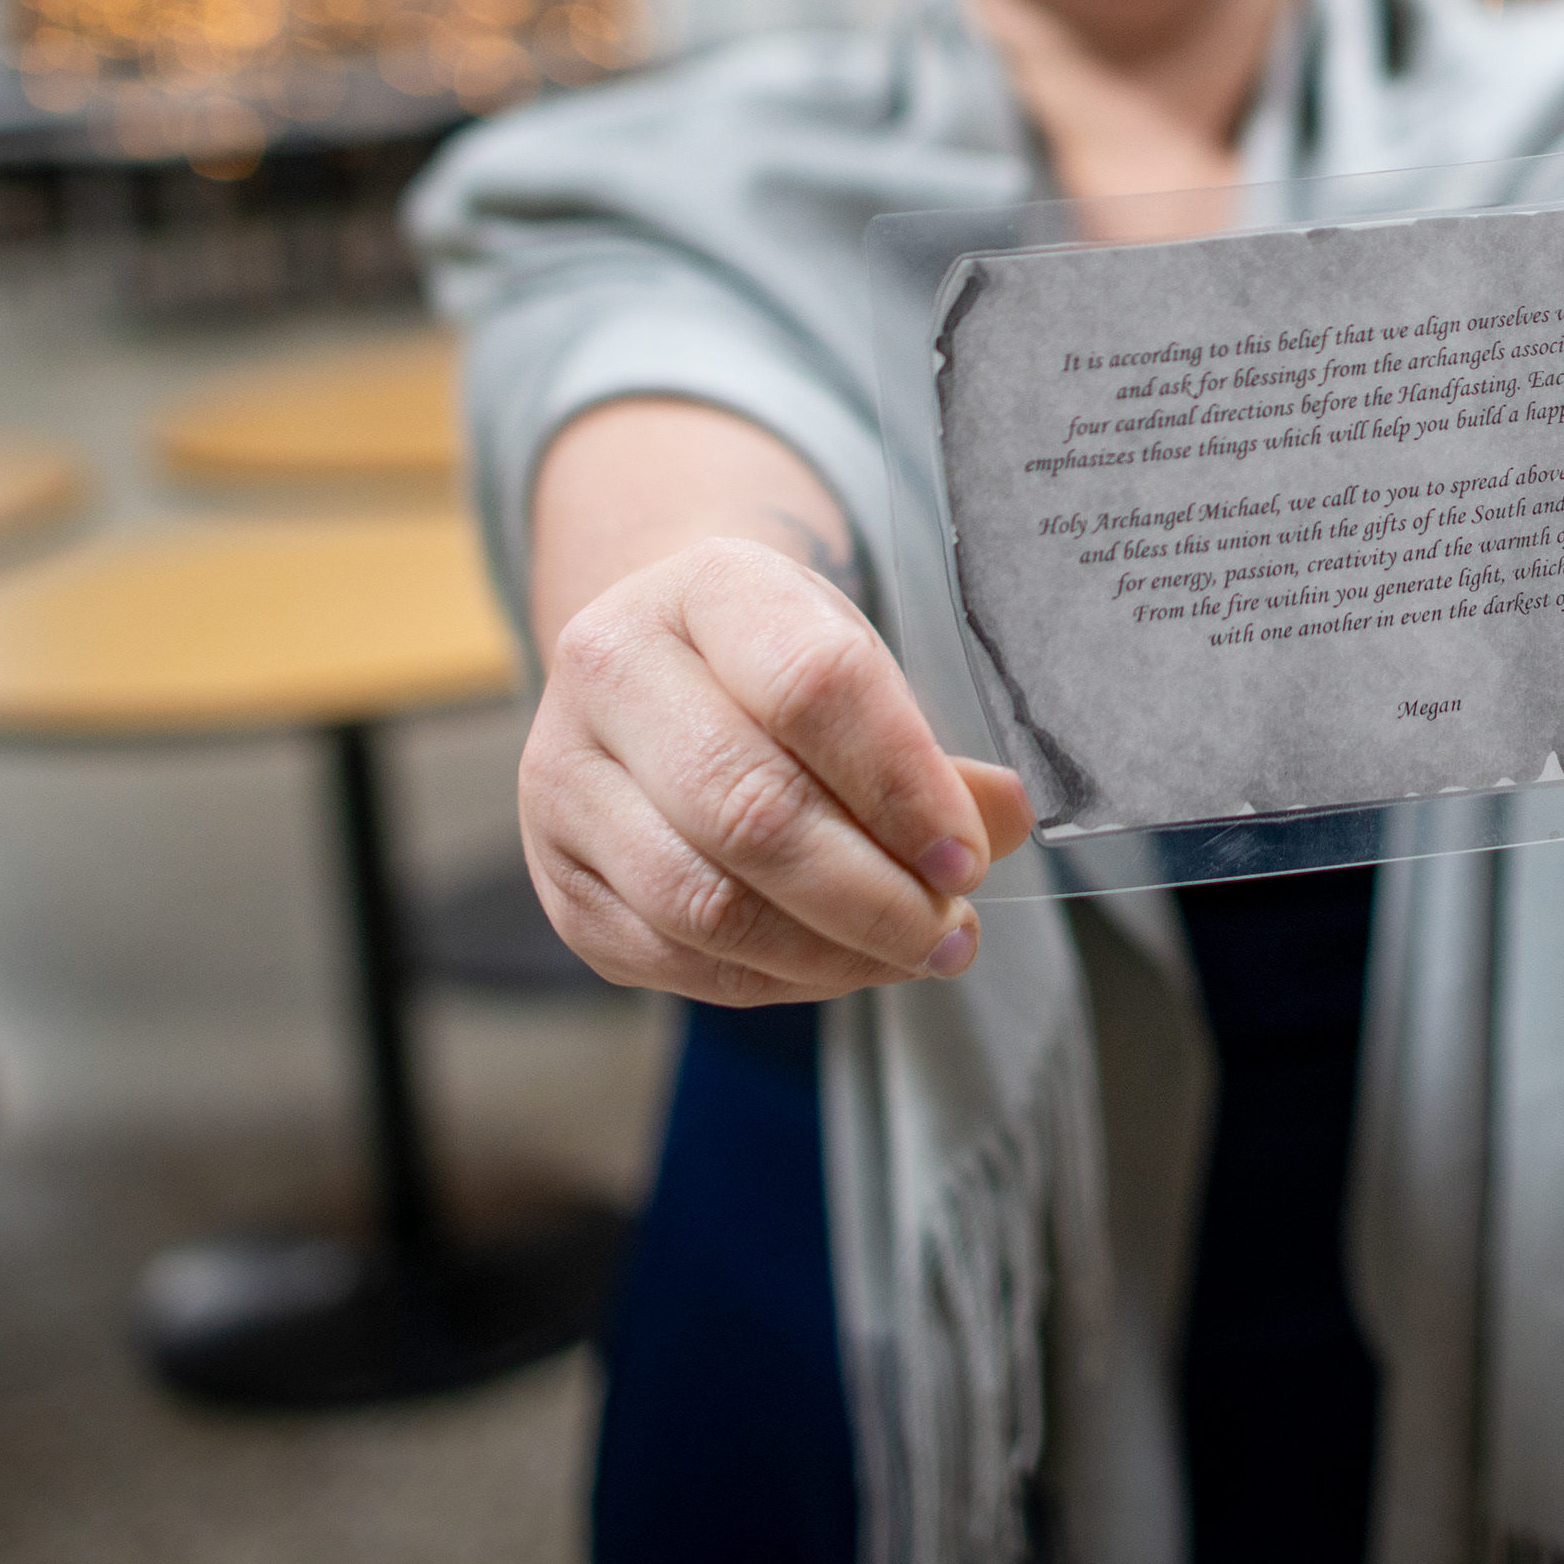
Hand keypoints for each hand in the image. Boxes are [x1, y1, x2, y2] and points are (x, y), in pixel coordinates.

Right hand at [520, 535, 1033, 1001]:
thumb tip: (1005, 820)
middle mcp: (610, 669)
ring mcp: (563, 778)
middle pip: (750, 809)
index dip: (902, 785)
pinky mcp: (558, 878)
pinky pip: (673, 956)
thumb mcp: (862, 668)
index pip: (813, 686)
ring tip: (912, 954)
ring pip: (703, 901)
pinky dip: (773, 977)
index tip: (966, 858)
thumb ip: (930, 753)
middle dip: (872, 894)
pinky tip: (838, 963)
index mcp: (707, 586)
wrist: (663, 673)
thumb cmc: (782, 671)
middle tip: (951, 932)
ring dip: (829, 951)